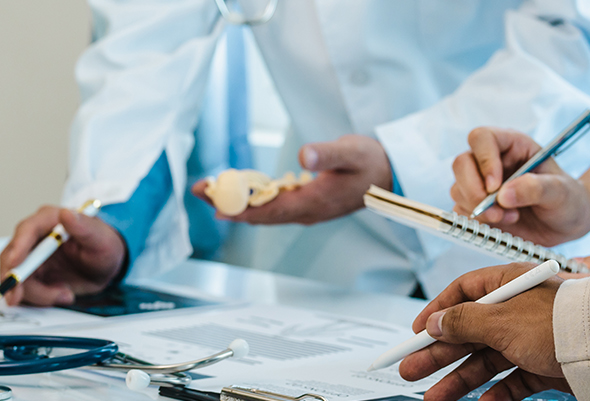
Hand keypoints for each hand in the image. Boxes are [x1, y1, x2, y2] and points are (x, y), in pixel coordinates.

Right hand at [0, 205, 126, 305]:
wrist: (106, 266)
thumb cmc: (104, 246)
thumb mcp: (100, 238)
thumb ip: (84, 227)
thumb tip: (66, 214)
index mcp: (49, 220)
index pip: (27, 230)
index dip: (18, 247)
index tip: (14, 265)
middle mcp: (34, 237)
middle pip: (12, 257)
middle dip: (15, 279)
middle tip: (19, 297)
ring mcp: (31, 256)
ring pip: (16, 277)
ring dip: (35, 293)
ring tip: (65, 295)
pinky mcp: (32, 274)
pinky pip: (24, 289)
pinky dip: (39, 298)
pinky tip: (61, 296)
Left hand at [190, 134, 391, 224]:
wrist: (389, 175)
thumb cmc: (371, 163)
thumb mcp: (353, 152)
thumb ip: (329, 154)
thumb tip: (306, 155)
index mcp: (314, 203)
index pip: (270, 210)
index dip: (240, 207)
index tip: (214, 203)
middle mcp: (306, 211)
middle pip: (260, 214)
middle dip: (228, 203)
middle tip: (199, 190)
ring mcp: (305, 209)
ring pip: (264, 210)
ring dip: (237, 201)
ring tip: (210, 189)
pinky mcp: (305, 203)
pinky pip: (273, 204)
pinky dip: (252, 197)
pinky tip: (239, 189)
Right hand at [399, 263, 589, 400]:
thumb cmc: (560, 321)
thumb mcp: (501, 318)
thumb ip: (464, 321)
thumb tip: (435, 322)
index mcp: (509, 284)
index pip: (464, 293)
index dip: (437, 312)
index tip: (415, 333)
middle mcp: (518, 310)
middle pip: (469, 331)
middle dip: (438, 353)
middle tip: (411, 370)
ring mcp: (531, 338)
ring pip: (486, 360)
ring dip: (459, 379)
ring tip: (436, 397)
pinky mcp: (544, 365)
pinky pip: (512, 380)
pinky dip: (496, 392)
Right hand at [451, 127, 589, 245]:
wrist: (567, 222)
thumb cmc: (568, 199)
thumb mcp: (561, 192)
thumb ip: (535, 189)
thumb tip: (503, 195)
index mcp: (512, 145)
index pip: (482, 138)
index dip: (484, 160)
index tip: (495, 187)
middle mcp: (492, 161)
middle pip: (461, 164)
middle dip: (473, 190)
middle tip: (496, 210)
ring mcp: (481, 184)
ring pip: (457, 189)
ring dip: (479, 209)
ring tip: (510, 217)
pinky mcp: (477, 206)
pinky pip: (461, 210)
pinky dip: (477, 221)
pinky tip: (503, 223)